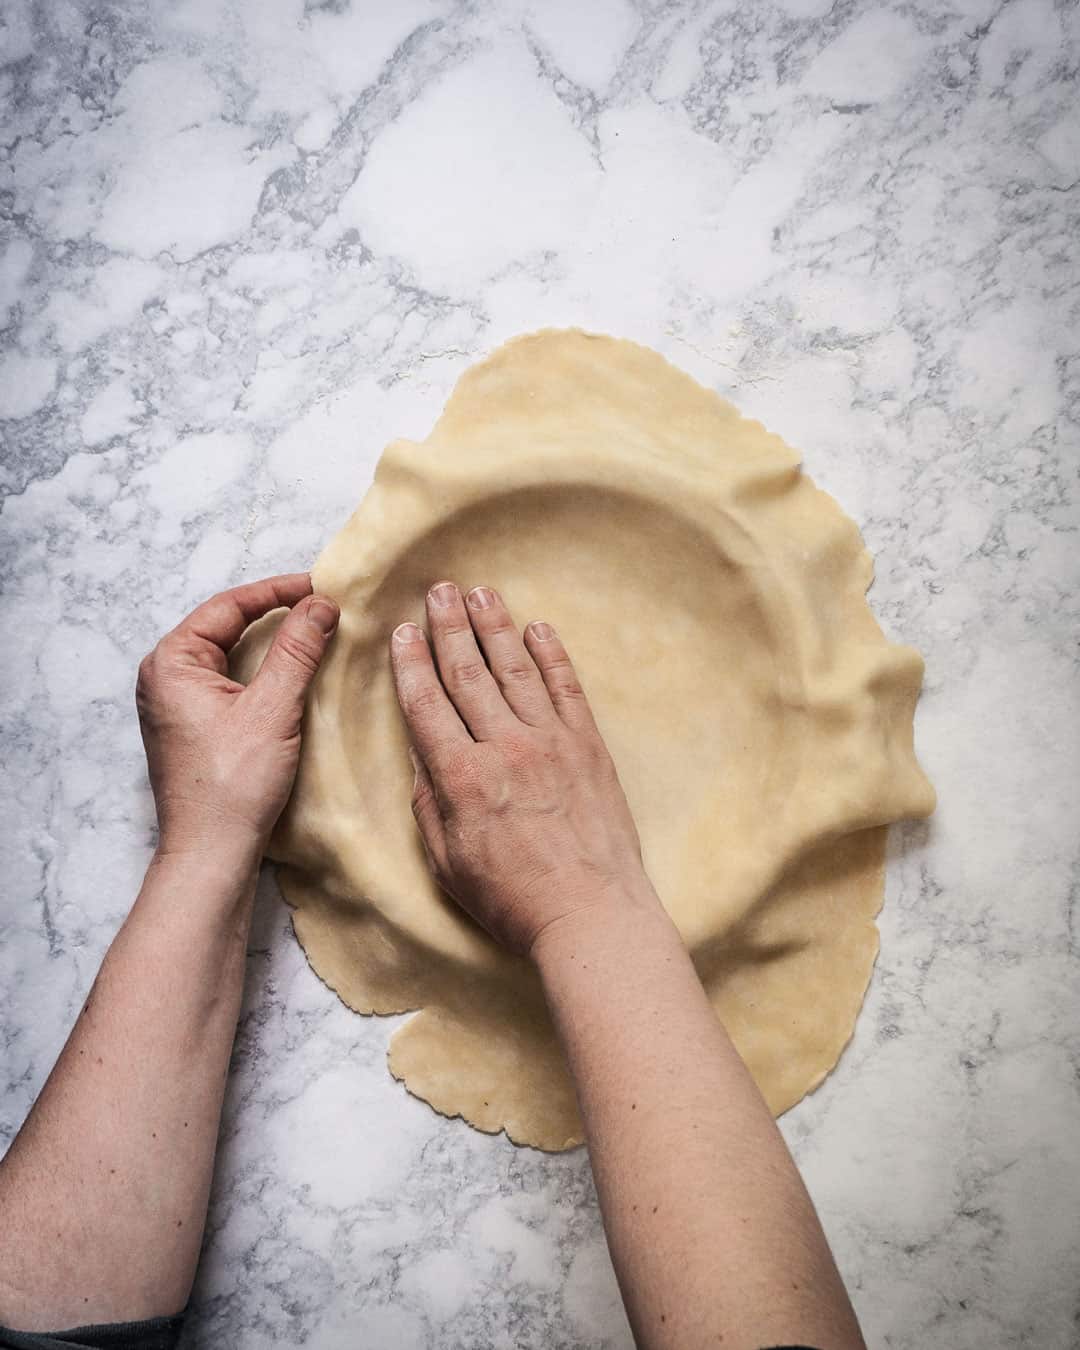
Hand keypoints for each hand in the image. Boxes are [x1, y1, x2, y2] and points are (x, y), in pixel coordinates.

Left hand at [137, 574, 338, 858]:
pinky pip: (230, 682)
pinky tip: (295, 675)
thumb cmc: (232, 786)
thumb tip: (322, 605)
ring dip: (272, 644)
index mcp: (170, 663)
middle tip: (322, 606)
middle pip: (226, 626)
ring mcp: (176, 704)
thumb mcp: (271, 709)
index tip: (320, 587)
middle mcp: (165, 677)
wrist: (211, 854)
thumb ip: (297, 650)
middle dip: (276, 614)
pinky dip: (264, 673)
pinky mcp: (193, 728)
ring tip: (316, 634)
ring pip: (231, 655)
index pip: (228, 606)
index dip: (277, 591)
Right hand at [390, 581, 658, 955]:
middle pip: (468, 674)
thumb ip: (430, 803)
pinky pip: (567, 688)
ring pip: (515, 669)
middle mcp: (504, 748)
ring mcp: (551, 742)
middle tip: (438, 590)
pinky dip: (551, 655)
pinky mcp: (588, 747)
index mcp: (461, 778)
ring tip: (480, 592)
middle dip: (449, 627)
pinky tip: (538, 630)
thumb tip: (423, 755)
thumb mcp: (447, 861)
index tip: (401, 632)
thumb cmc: (513, 900)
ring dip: (495, 627)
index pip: (426, 705)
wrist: (591, 914)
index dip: (411, 664)